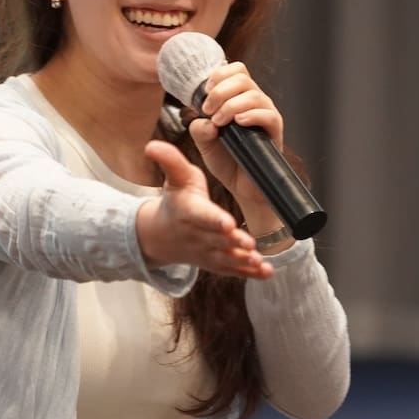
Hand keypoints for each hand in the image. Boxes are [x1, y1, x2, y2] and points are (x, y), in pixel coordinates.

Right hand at [136, 140, 271, 279]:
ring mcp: (206, 252)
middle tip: (250, 244)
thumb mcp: (175, 178)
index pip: (202, 216)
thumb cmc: (176, 201)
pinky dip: (249, 274)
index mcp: (189, 212)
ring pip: (225, 258)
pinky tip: (267, 272)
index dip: (214, 220)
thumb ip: (170, 161)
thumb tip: (151, 144)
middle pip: (216, 240)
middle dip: (233, 243)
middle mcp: (197, 235)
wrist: (161, 236)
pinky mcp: (215, 263)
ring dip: (242, 261)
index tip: (228, 223)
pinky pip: (232, 270)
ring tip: (259, 261)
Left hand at [188, 62, 285, 222]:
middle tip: (208, 109)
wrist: (241, 187)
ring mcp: (266, 115)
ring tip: (220, 121)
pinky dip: (250, 115)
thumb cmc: (227, 161)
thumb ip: (199, 129)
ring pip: (254, 94)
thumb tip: (205, 121)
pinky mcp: (275, 131)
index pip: (236, 70)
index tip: (205, 92)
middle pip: (243, 77)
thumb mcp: (204, 143)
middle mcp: (255, 102)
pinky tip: (237, 123)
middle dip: (220, 90)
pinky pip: (268, 115)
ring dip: (231, 104)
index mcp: (239, 98)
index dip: (219, 74)